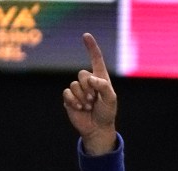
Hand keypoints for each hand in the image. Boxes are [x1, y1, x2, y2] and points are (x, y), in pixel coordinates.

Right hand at [62, 33, 117, 155]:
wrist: (97, 128)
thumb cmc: (107, 113)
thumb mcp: (111, 99)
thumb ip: (103, 86)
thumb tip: (91, 78)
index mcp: (100, 79)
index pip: (96, 60)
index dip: (91, 47)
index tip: (86, 35)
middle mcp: (88, 82)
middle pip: (82, 74)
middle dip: (89, 88)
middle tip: (94, 100)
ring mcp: (78, 89)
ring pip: (74, 85)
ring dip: (83, 97)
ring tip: (89, 106)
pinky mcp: (69, 98)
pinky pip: (67, 93)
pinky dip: (74, 101)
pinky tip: (79, 108)